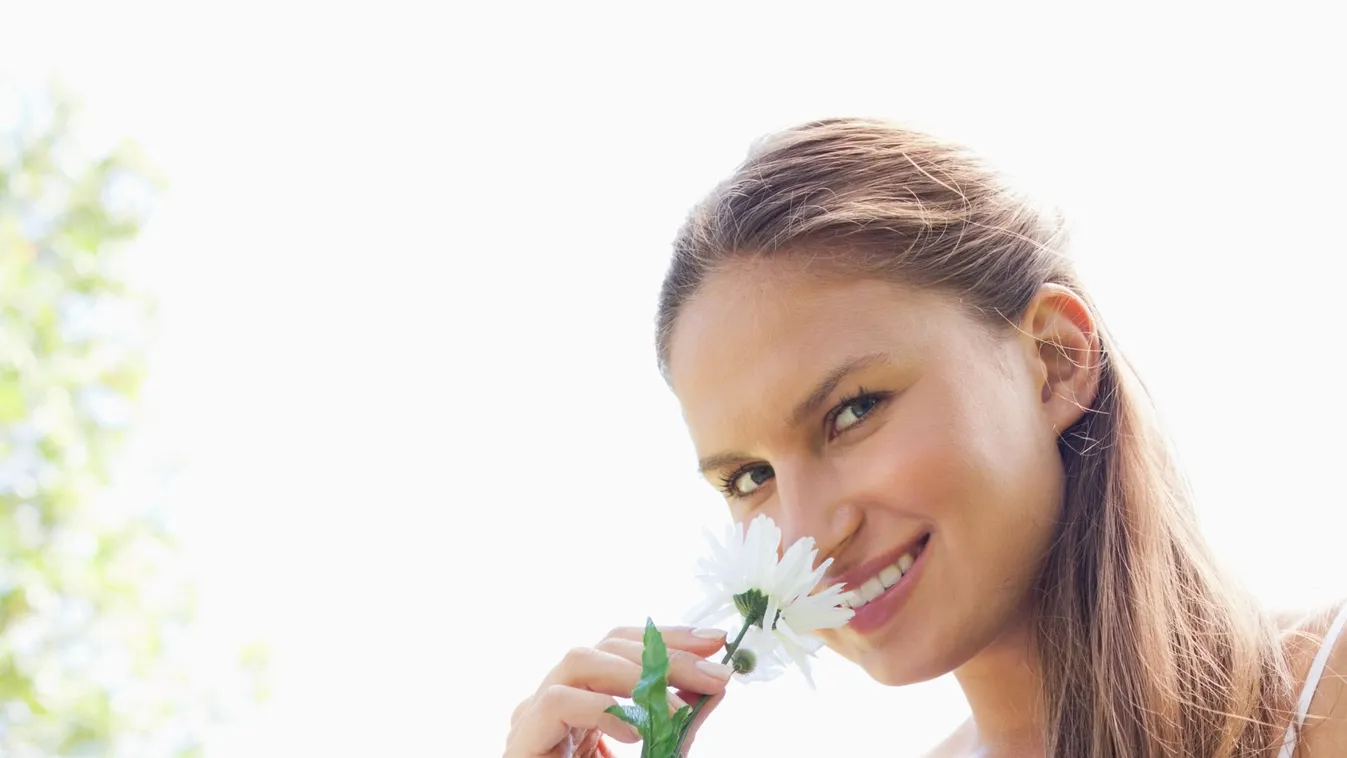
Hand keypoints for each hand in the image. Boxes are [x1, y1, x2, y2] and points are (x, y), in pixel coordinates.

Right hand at [505, 624, 732, 757]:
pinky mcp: (523, 740)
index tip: (715, 643)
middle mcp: (556, 696)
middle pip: (606, 645)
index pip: (624, 645)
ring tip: (676, 708)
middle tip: (715, 676)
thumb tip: (716, 687)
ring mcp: (533, 714)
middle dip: (667, 656)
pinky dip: (602, 709)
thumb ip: (678, 724)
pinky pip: (558, 702)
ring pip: (579, 660)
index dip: (669, 637)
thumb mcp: (654, 754)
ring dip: (637, 676)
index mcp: (585, 695)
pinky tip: (634, 731)